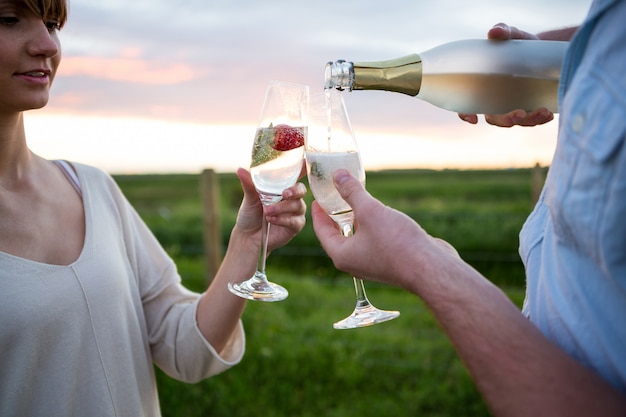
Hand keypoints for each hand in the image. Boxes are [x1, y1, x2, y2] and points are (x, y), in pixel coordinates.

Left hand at [235, 167, 306, 252]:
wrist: (248, 235)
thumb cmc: (250, 213)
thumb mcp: (249, 197)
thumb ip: (249, 184)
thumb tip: (240, 170)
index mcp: (282, 186)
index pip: (296, 174)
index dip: (303, 167)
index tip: (304, 162)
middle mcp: (292, 198)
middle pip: (301, 190)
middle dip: (294, 191)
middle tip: (284, 194)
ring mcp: (295, 212)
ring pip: (298, 206)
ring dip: (282, 208)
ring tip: (267, 211)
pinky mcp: (295, 226)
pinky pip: (295, 221)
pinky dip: (283, 219)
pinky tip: (271, 219)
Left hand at [311, 169, 457, 290]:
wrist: (430, 268)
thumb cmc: (397, 243)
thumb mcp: (370, 211)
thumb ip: (352, 193)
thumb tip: (338, 175)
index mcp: (342, 255)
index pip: (322, 231)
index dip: (318, 212)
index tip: (317, 198)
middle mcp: (355, 262)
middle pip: (338, 236)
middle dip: (336, 216)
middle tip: (334, 196)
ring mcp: (373, 263)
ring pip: (358, 238)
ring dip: (356, 220)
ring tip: (355, 201)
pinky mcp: (389, 261)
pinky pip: (374, 241)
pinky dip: (372, 226)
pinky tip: (378, 213)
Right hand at [458, 23, 554, 127]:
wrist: (542, 49)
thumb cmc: (519, 43)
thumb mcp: (512, 34)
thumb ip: (503, 31)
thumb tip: (493, 33)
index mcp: (483, 86)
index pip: (467, 104)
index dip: (465, 114)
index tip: (474, 118)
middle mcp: (495, 100)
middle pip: (494, 118)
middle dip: (506, 120)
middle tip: (519, 114)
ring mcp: (512, 105)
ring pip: (515, 121)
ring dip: (528, 120)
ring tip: (543, 112)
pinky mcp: (529, 108)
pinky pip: (532, 120)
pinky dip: (540, 119)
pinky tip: (548, 114)